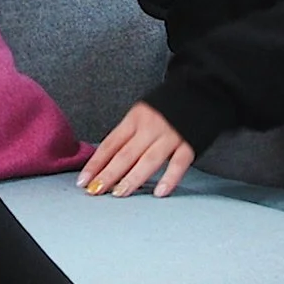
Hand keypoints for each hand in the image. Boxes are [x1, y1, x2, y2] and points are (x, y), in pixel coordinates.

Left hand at [77, 103, 194, 198]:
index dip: (96, 163)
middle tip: (95, 191)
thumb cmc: (166, 107)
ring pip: (148, 160)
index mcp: (134, 119)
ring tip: (119, 194)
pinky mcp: (190, 143)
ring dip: (132, 179)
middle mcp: (150, 127)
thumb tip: (106, 161)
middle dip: (108, 174)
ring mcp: (170, 135)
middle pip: (125, 154)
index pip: (110, 144)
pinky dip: (169, 178)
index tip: (83, 180)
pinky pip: (179, 163)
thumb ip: (128, 135)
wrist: (200, 90)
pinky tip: (159, 192)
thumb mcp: (141, 114)